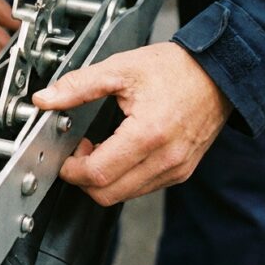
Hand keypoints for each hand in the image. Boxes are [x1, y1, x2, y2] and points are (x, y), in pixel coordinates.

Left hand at [32, 42, 232, 205]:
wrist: (218, 73)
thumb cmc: (175, 68)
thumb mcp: (119, 68)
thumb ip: (78, 86)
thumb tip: (45, 99)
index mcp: (148, 134)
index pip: (97, 175)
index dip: (72, 170)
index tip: (65, 156)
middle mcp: (166, 158)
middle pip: (108, 194)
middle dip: (84, 179)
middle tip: (80, 153)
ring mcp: (177, 168)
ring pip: (125, 195)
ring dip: (104, 180)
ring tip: (101, 148)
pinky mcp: (182, 171)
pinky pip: (143, 188)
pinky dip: (124, 178)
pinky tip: (120, 152)